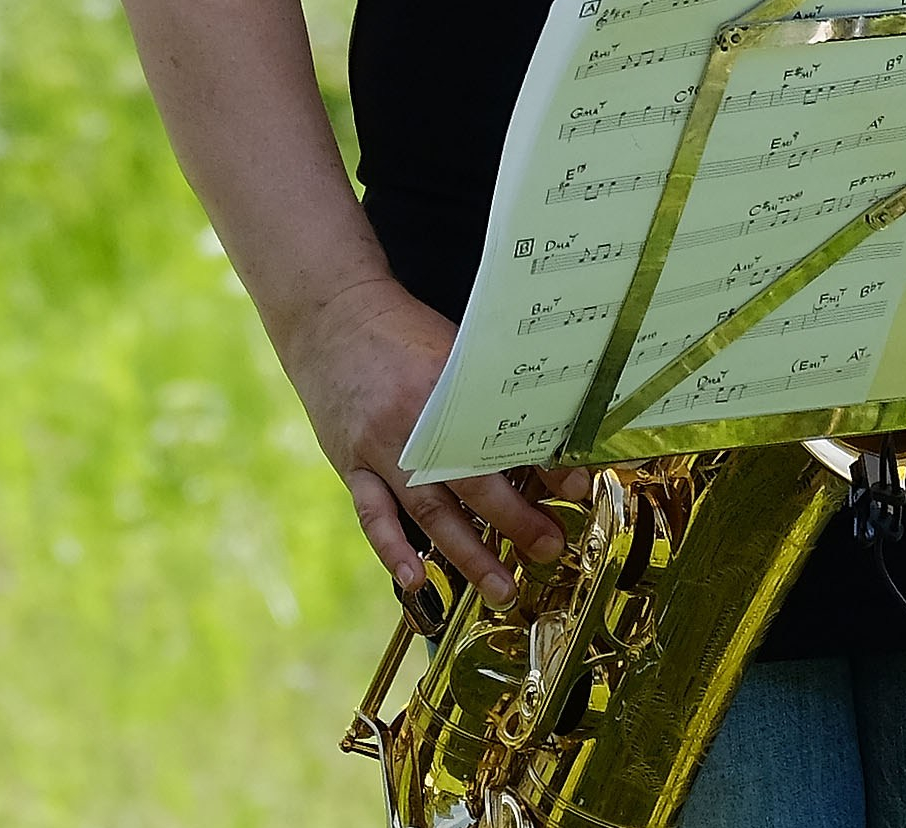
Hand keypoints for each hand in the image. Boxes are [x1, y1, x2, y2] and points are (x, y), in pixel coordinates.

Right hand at [284, 274, 567, 603]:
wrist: (329, 315)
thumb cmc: (402, 333)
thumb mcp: (456, 350)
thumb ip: (493, 394)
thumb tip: (548, 438)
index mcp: (446, 386)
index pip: (501, 434)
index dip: (542, 466)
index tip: (576, 490)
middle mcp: (414, 422)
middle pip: (469, 482)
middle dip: (514, 523)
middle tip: (548, 549)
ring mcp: (378, 447)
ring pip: (426, 510)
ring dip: (465, 555)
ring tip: (500, 589)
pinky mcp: (352, 463)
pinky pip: (372, 514)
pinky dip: (393, 551)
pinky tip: (415, 580)